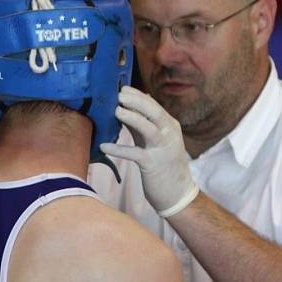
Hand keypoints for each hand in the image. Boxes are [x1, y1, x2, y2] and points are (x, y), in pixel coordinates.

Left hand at [100, 86, 198, 217]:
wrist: (178, 194)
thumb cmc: (164, 164)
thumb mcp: (154, 141)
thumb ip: (142, 125)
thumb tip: (125, 107)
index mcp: (170, 126)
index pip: (154, 106)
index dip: (138, 96)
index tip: (122, 88)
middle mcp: (169, 134)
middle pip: (154, 112)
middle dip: (137, 101)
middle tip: (119, 94)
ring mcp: (162, 149)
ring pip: (148, 128)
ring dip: (132, 118)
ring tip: (116, 111)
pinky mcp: (153, 165)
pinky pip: (134, 154)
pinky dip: (118, 149)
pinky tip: (103, 146)